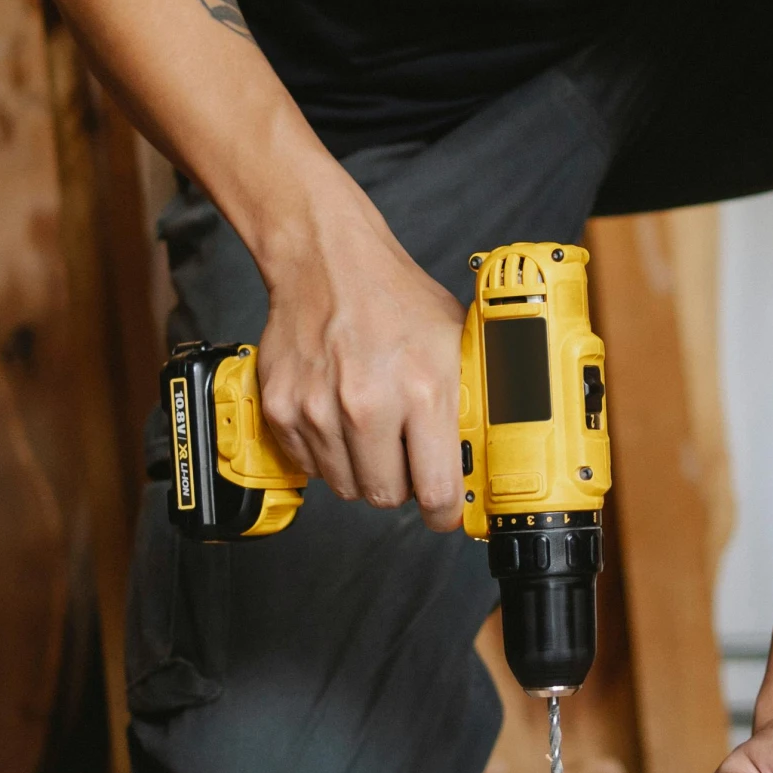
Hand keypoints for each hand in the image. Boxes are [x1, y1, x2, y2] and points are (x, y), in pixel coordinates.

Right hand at [255, 180, 466, 532]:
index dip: (444, 512)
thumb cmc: (394, 297)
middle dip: (401, 485)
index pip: (436, 490)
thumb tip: (491, 448)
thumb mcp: (456, 339)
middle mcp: (368, 405)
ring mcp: (319, 409)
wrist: (326, 260)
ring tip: (371, 426)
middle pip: (386, 496)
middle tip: (405, 455)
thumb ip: (473, 396)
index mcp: (422, 390)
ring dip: (362, 468)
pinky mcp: (282, 409)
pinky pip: (310, 466)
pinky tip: (339, 417)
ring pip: (345, 485)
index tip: (445, 512)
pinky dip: (326, 452)